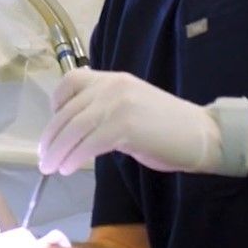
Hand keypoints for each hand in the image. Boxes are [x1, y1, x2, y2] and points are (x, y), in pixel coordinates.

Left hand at [39, 69, 222, 175]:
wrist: (203, 135)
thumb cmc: (169, 129)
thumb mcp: (131, 109)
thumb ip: (105, 112)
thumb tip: (77, 132)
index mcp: (113, 79)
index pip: (71, 81)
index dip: (56, 104)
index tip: (53, 128)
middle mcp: (112, 86)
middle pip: (67, 110)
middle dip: (51, 137)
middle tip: (43, 158)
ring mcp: (118, 104)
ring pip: (73, 128)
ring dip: (57, 151)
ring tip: (51, 168)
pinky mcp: (124, 126)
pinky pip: (88, 142)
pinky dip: (74, 157)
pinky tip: (69, 168)